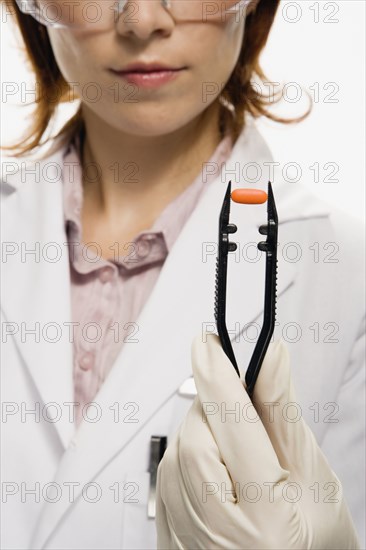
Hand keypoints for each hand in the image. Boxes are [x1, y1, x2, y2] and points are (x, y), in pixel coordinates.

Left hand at [156, 333, 359, 548]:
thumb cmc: (316, 540)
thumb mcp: (310, 474)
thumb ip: (281, 413)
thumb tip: (270, 358)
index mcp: (267, 524)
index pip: (234, 428)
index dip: (219, 376)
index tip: (209, 343)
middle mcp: (219, 539)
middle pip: (195, 441)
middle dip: (213, 408)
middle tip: (236, 399)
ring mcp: (188, 545)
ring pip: (176, 457)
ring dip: (201, 432)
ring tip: (235, 444)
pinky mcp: (172, 543)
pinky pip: (166, 481)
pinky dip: (188, 456)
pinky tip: (216, 462)